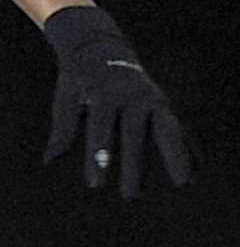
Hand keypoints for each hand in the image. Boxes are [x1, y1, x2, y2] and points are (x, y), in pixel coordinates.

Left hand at [42, 6, 190, 197]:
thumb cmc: (79, 80)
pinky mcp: (164, 104)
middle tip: (131, 198)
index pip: (101, 131)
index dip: (98, 158)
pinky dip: (188, 146)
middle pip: (136, 135)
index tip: (95, 185)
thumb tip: (49, 159)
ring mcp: (153, 99)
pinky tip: (197, 170)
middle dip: (136, 166)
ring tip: (185, 183)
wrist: (103, 48)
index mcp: (104, 94)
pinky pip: (178, 127)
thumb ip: (63, 129)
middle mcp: (133, 96)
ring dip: (177, 156)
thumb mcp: (65, 99)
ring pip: (168, 129)